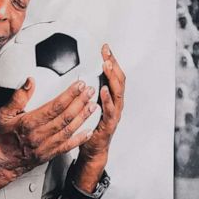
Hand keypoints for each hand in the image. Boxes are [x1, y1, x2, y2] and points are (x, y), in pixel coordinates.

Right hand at [0, 79, 96, 179]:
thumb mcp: (1, 115)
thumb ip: (17, 98)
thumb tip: (29, 82)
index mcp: (29, 123)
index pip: (55, 106)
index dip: (70, 95)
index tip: (79, 85)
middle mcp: (39, 136)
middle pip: (65, 117)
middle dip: (80, 102)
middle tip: (90, 91)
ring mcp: (45, 147)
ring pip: (69, 130)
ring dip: (83, 117)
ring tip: (93, 106)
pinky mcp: (48, 155)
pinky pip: (67, 147)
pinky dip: (80, 139)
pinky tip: (88, 132)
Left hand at [78, 45, 126, 163]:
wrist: (93, 150)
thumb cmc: (91, 126)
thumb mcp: (90, 103)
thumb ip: (89, 89)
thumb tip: (79, 73)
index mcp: (112, 97)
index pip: (114, 74)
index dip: (111, 60)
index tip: (105, 48)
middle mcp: (116, 103)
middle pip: (119, 80)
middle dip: (114, 64)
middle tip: (107, 53)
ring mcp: (115, 113)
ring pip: (118, 92)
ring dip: (112, 77)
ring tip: (106, 65)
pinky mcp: (109, 124)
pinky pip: (110, 110)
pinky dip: (107, 99)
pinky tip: (103, 90)